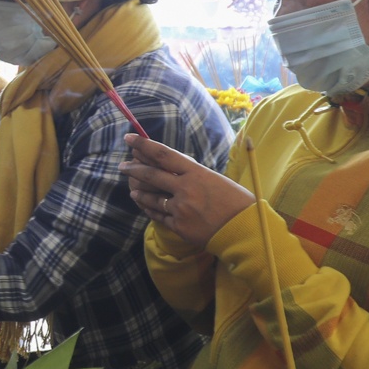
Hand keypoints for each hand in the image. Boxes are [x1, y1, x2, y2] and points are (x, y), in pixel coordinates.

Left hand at [122, 133, 253, 251]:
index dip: (144, 145)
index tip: (130, 138)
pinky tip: (145, 206)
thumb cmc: (237, 202)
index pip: (164, 155)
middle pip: (151, 175)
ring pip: (151, 198)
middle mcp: (185, 189)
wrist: (245, 230)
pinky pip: (158, 216)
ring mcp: (180, 209)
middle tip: (123, 166)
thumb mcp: (217, 180)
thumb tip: (177, 169)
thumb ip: (194, 175)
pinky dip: (151, 210)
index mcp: (197, 173)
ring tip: (133, 190)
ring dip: (140, 193)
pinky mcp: (178, 226)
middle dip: (134, 169)